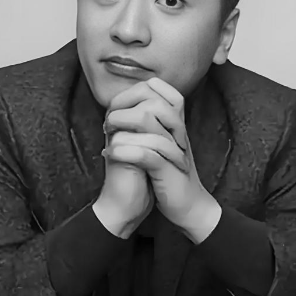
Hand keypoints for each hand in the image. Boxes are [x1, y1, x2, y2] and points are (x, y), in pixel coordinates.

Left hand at [103, 78, 219, 238]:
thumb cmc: (170, 175)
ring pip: (145, 120)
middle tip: (108, 122)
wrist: (188, 207)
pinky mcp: (166, 169)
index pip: (159, 89)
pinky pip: (143, 152)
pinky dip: (122, 151)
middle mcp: (176, 131)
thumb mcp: (160, 145)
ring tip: (107, 135)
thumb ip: (148, 125)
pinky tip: (109, 153)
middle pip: (151, 99)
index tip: (116, 106)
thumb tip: (120, 108)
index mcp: (174, 123)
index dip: (134, 91)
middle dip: (123, 106)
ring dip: (119, 124)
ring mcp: (172, 148)